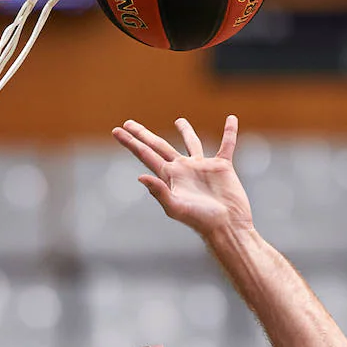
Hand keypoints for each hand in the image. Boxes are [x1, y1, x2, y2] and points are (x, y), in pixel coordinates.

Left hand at [112, 115, 253, 238]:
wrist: (227, 226)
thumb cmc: (200, 221)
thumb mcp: (176, 207)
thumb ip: (159, 192)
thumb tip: (140, 177)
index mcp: (169, 177)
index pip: (145, 154)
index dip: (130, 142)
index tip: (116, 130)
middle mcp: (183, 169)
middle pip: (158, 146)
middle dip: (143, 134)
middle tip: (128, 123)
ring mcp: (202, 167)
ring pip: (191, 142)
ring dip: (186, 130)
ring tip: (179, 120)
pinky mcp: (222, 167)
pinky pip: (227, 144)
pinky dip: (229, 132)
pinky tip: (231, 119)